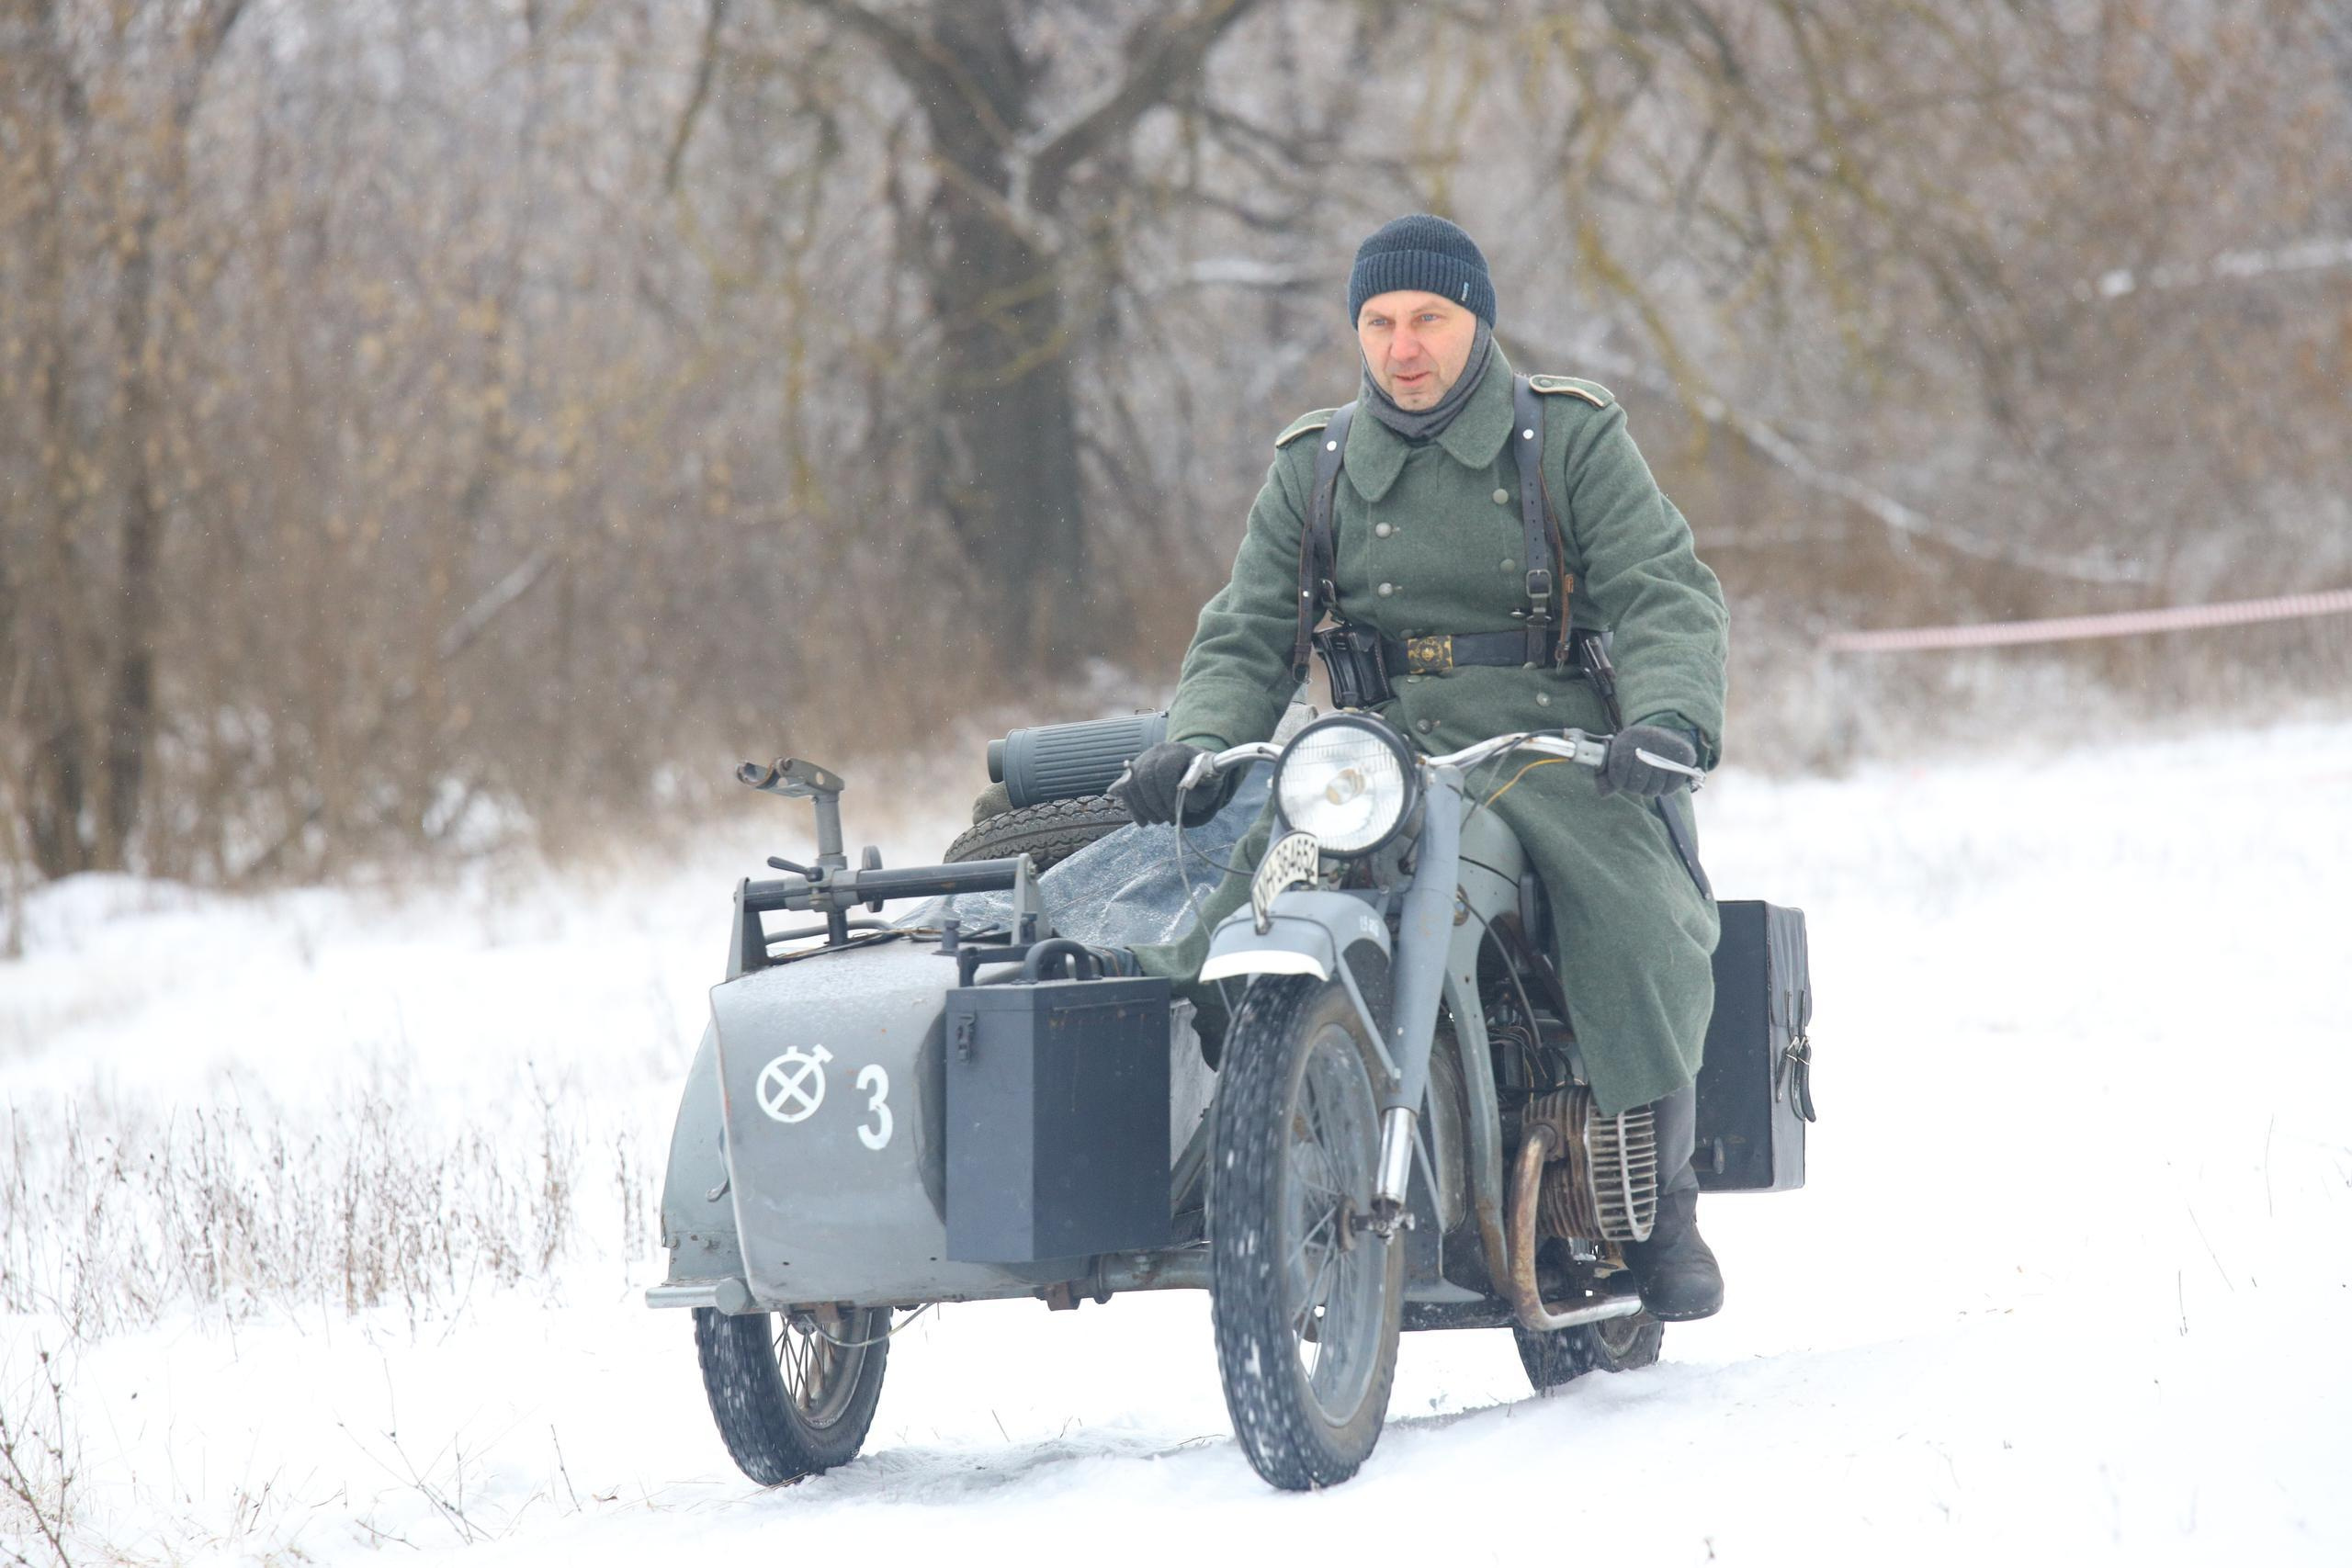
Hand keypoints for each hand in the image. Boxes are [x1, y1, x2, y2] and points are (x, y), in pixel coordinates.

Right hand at [1110, 741, 1228, 825]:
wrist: (1193, 767)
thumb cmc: (1203, 778)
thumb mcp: (1209, 785)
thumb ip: (1198, 794)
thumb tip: (1182, 802)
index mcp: (1177, 751)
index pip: (1163, 769)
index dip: (1167, 793)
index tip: (1176, 811)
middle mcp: (1156, 751)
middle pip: (1144, 776)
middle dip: (1154, 803)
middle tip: (1166, 818)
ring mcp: (1142, 759)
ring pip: (1132, 784)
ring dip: (1143, 808)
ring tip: (1158, 821)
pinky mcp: (1133, 771)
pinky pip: (1125, 789)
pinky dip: (1132, 807)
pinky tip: (1143, 821)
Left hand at [1597, 723, 1699, 798]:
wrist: (1665, 732)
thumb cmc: (1637, 748)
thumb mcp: (1619, 754)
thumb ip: (1607, 775)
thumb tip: (1603, 793)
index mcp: (1629, 737)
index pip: (1618, 768)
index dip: (1619, 780)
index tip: (1621, 780)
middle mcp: (1648, 738)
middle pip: (1637, 780)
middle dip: (1635, 787)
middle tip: (1637, 784)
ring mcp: (1667, 746)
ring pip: (1654, 786)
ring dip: (1650, 790)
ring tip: (1649, 784)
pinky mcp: (1684, 754)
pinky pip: (1672, 785)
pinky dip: (1666, 789)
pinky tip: (1662, 784)